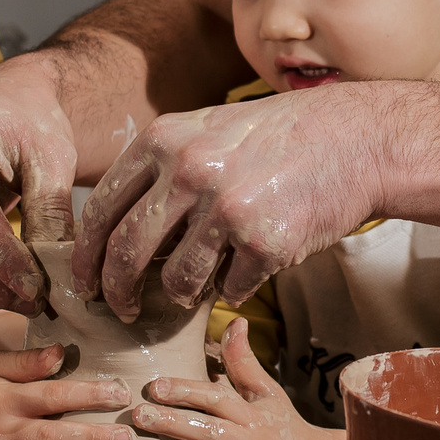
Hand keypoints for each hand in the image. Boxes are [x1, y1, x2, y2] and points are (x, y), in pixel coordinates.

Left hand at [76, 92, 381, 321]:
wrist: (355, 141)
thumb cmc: (276, 138)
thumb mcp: (206, 129)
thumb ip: (159, 166)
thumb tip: (112, 229)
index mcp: (165, 140)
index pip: (102, 209)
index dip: (85, 255)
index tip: (84, 281)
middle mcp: (189, 171)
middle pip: (127, 252)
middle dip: (115, 291)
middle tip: (117, 310)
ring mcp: (226, 208)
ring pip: (177, 280)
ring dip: (180, 295)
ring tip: (192, 289)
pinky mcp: (264, 242)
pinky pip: (229, 289)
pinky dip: (233, 289)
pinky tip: (247, 270)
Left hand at [128, 319, 351, 439]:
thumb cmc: (283, 431)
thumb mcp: (268, 395)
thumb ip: (244, 363)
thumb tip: (236, 321)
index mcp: (253, 417)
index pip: (217, 399)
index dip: (186, 391)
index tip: (155, 387)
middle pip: (210, 433)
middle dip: (173, 425)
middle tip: (138, 417)